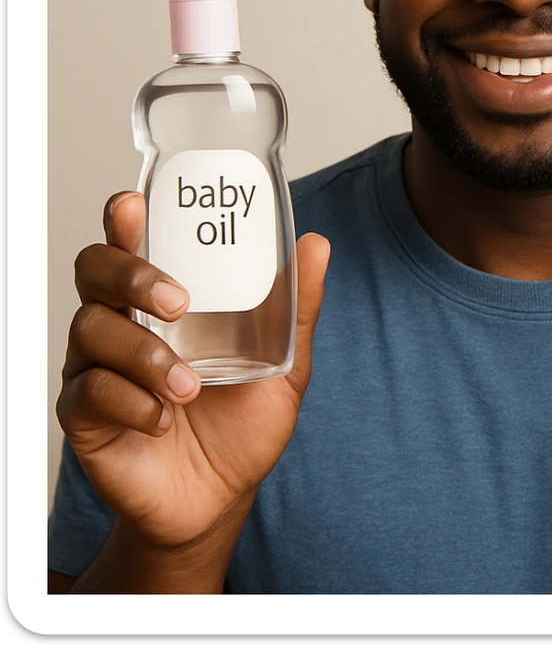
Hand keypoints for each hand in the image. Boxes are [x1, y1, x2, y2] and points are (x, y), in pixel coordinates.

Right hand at [57, 191, 330, 548]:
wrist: (220, 496)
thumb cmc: (242, 420)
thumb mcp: (282, 361)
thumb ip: (295, 307)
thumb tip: (316, 245)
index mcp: (164, 298)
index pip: (133, 241)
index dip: (126, 218)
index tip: (136, 204)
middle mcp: (124, 321)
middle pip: (95, 269)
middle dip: (131, 274)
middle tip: (179, 303)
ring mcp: (99, 365)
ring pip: (92, 328)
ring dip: (145, 355)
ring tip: (189, 387)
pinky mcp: (85, 414)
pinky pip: (89, 391)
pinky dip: (131, 402)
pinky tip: (163, 419)